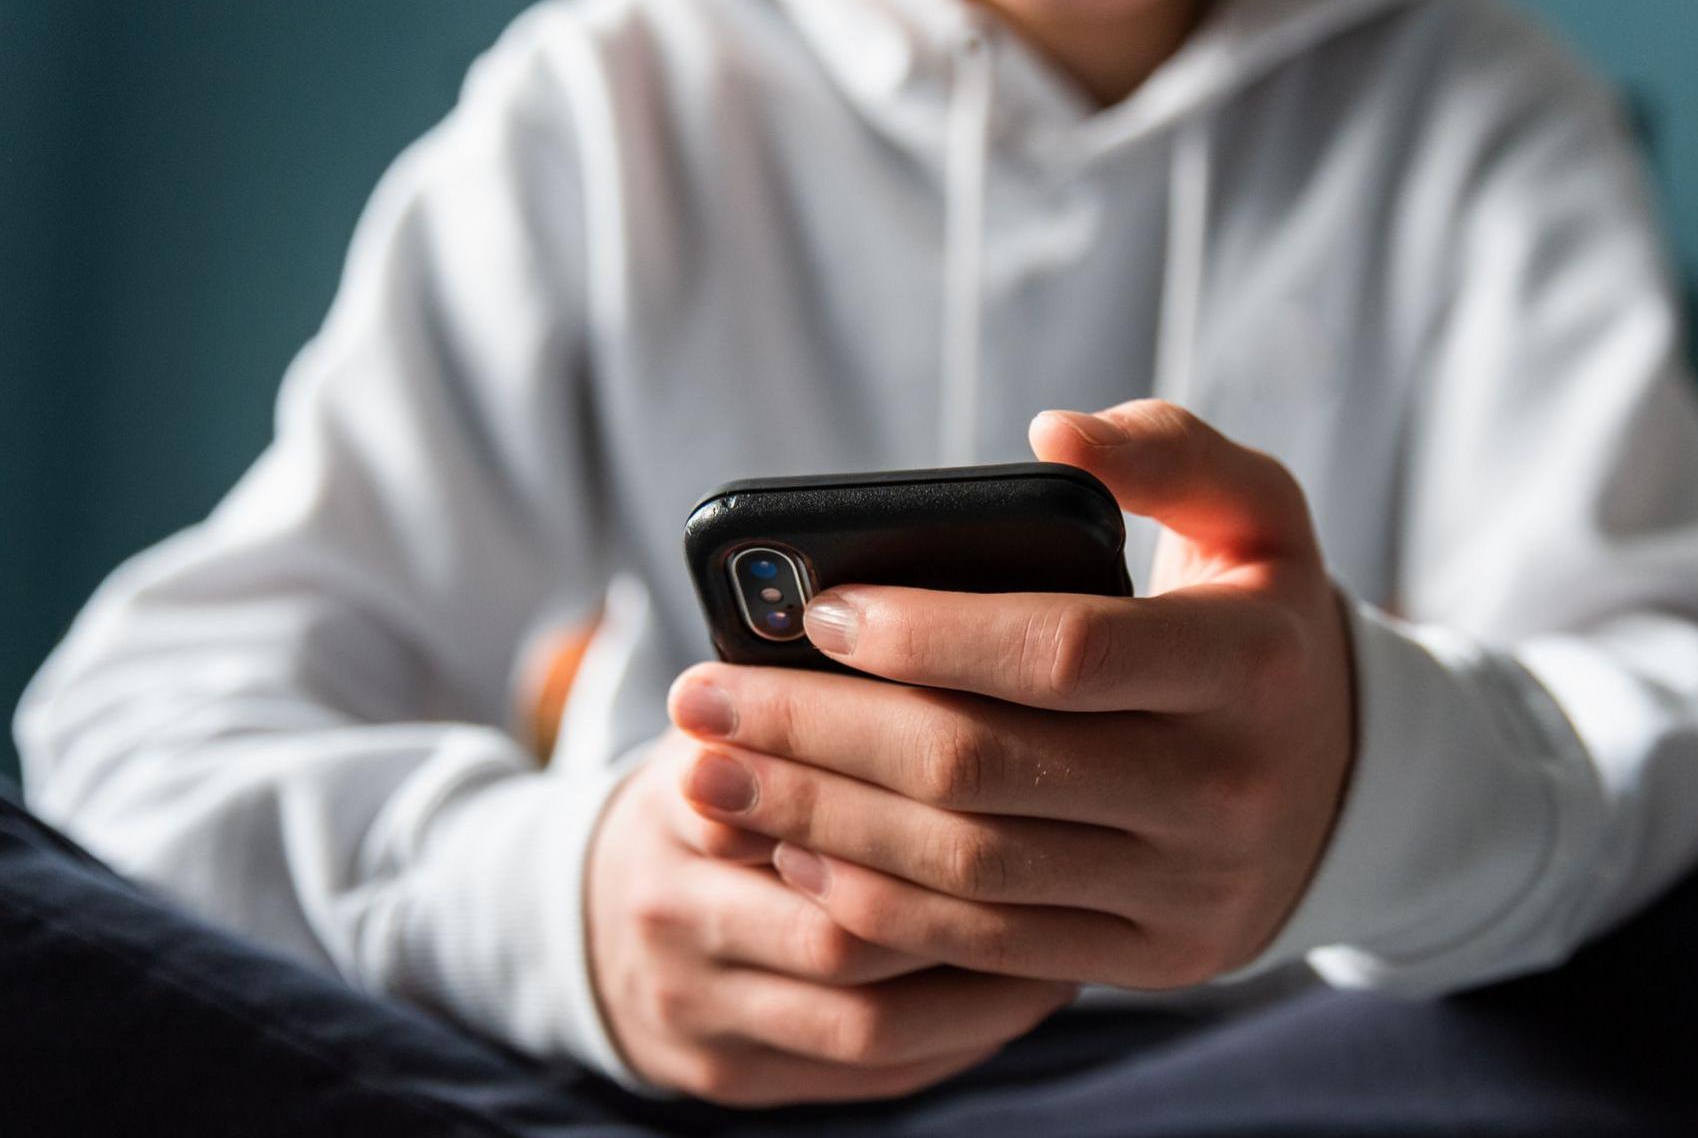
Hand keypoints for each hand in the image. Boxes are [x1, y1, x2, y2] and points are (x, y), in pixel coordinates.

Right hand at [585, 730, 1077, 1103]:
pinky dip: (961, 1035)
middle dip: (968, 908)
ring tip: (1075, 937)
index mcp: (677, 804)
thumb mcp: (731, 729)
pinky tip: (1028, 988)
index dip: (916, 803)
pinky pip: (871, 1072)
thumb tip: (946, 647)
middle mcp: (671, 914)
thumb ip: (808, 705)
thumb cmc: (710, 800)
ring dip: (983, 986)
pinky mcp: (734, 1075)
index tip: (1021, 774)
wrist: (593, 922)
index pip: (803, 808)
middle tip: (1078, 869)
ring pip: (866, 1019)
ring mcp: (698, 1008)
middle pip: (842, 929)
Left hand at [668, 400, 1356, 988]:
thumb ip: (1169, 451)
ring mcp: (1187, 889)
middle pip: (986, 767)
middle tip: (702, 696)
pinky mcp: (1150, 957)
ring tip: (715, 771)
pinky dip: (878, 903)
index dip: (928, 634)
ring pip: (970, 867)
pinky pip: (987, 946)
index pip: (1063, 652)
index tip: (817, 610)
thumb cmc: (1259, 626)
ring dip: (821, 820)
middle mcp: (1225, 789)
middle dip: (822, 731)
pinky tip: (796, 849)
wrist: (1344, 786)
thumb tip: (1049, 433)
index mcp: (1251, 665)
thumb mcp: (1257, 516)